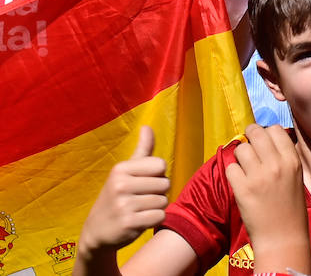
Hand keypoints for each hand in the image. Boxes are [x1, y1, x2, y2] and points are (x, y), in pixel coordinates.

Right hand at [78, 127, 169, 252]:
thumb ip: (141, 150)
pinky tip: (139, 221)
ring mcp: (123, 205)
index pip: (160, 164)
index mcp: (120, 169)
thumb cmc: (117, 197)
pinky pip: (160, 216)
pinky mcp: (128, 223)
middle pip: (165, 184)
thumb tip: (147, 126)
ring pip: (164, 201)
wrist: (96, 232)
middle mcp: (120, 185)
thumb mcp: (124, 172)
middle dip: (158, 193)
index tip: (143, 183)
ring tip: (139, 210)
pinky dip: (154, 220)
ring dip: (156, 207)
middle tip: (140, 199)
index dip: (157, 175)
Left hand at [224, 125, 309, 273]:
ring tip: (244, 166)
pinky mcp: (242, 189)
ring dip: (240, 155)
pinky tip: (239, 181)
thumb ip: (284, 158)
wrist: (283, 236)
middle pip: (256, 133)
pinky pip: (230, 168)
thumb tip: (267, 141)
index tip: (263, 141)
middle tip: (248, 145)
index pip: (275, 130)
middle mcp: (276, 164)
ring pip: (241, 149)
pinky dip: (233, 173)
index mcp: (293, 160)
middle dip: (249, 136)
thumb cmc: (291, 207)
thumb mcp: (296, 177)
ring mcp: (258, 176)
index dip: (266, 133)